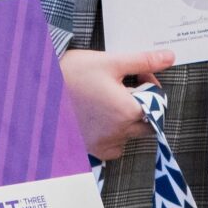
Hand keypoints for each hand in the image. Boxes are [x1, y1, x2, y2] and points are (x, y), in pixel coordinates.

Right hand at [60, 47, 175, 159]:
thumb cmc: (70, 74)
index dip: (150, 84)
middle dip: (141, 103)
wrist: (37, 90)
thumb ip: (143, 61)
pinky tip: (99, 117)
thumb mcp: (110, 62)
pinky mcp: (91, 150)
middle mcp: (118, 132)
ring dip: (127, 118)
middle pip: (147, 121)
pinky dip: (113, 134)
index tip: (137, 75)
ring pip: (131, 134)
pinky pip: (114, 147)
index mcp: (127, 110)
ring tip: (107, 100)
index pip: (157, 102)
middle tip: (123, 87)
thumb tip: (169, 57)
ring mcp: (104, 144)